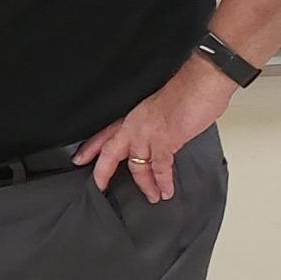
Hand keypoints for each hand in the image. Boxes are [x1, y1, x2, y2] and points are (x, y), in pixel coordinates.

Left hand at [75, 56, 233, 202]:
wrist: (201, 82)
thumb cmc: (186, 90)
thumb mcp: (160, 106)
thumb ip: (152, 122)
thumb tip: (159, 135)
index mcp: (132, 115)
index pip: (105, 134)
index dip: (92, 148)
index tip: (79, 159)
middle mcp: (135, 125)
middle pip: (110, 153)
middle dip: (103, 172)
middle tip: (99, 187)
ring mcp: (147, 134)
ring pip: (136, 166)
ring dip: (145, 184)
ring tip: (152, 197)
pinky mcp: (165, 141)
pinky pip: (159, 168)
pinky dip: (162, 182)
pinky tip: (166, 191)